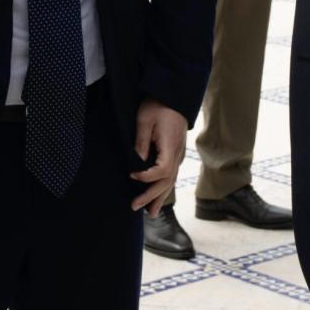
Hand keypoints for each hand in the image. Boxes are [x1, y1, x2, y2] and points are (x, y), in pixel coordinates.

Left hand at [129, 100, 186, 215]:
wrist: (173, 97)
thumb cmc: (158, 105)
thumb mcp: (145, 120)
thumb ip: (141, 142)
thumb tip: (137, 163)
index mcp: (170, 146)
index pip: (162, 171)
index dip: (147, 177)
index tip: (132, 175)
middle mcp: (177, 154)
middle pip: (166, 182)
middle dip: (150, 196)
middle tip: (134, 206)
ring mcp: (178, 155)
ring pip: (171, 182)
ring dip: (159, 197)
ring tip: (150, 213)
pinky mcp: (175, 154)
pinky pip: (171, 176)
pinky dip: (164, 189)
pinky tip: (158, 197)